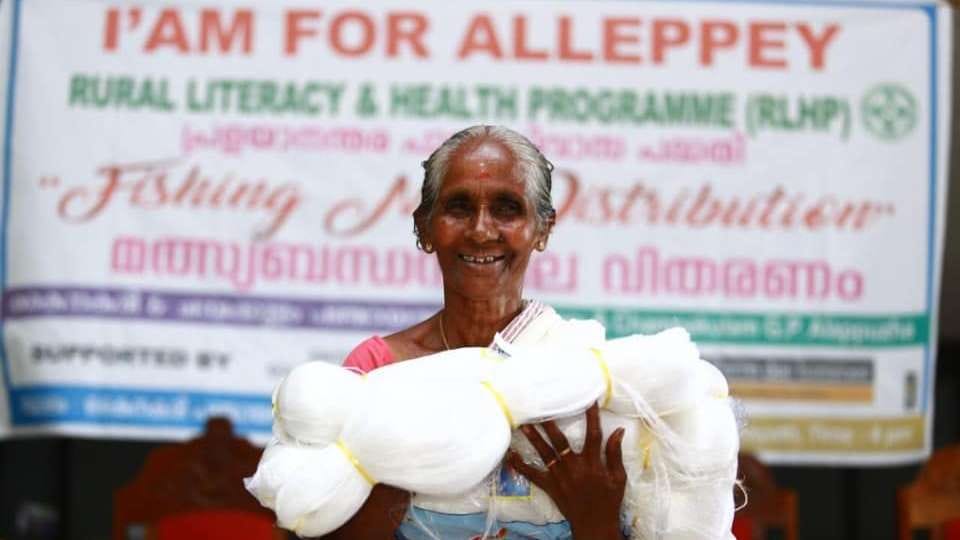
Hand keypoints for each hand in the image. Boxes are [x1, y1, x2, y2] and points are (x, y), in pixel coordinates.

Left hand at [507, 402, 626, 539]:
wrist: (594, 524)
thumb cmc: (609, 500)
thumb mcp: (618, 477)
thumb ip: (615, 453)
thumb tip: (618, 431)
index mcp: (593, 463)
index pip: (593, 435)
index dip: (591, 417)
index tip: (588, 400)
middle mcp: (574, 467)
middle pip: (560, 441)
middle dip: (550, 424)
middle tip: (540, 408)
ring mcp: (560, 476)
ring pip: (544, 453)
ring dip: (534, 438)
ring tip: (524, 424)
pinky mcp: (550, 486)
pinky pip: (532, 475)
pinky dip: (520, 465)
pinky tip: (510, 455)